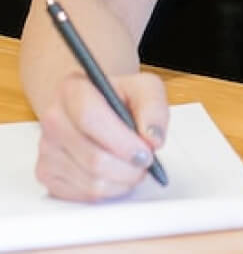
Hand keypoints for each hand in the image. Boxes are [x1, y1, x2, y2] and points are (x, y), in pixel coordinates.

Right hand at [34, 70, 168, 200]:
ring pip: (90, 182)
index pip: (91, 119)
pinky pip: (83, 195)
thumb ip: (153, 108)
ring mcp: (47, 151)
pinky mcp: (47, 175)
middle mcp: (54, 121)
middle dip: (129, 168)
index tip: (146, 152)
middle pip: (93, 158)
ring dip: (122, 181)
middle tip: (146, 163)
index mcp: (73, 92)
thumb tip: (153, 139)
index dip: (122, 142)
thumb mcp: (144, 88)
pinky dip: (109, 191)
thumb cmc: (118, 97)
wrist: (92, 105)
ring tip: (134, 168)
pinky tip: (118, 175)